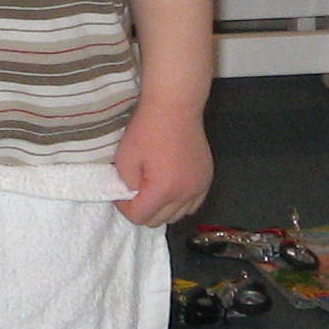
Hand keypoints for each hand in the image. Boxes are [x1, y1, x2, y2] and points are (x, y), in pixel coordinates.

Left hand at [112, 100, 212, 226]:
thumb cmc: (147, 129)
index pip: (140, 217)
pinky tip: (170, 189)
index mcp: (163, 190)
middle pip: (158, 221)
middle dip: (142, 210)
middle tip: (134, 191)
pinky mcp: (206, 180)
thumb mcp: (125, 158)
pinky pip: (192, 205)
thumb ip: (126, 185)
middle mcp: (184, 194)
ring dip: (161, 209)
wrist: (175, 108)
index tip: (121, 192)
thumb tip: (131, 196)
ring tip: (152, 190)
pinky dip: (179, 204)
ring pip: (177, 216)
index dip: (125, 208)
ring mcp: (199, 188)